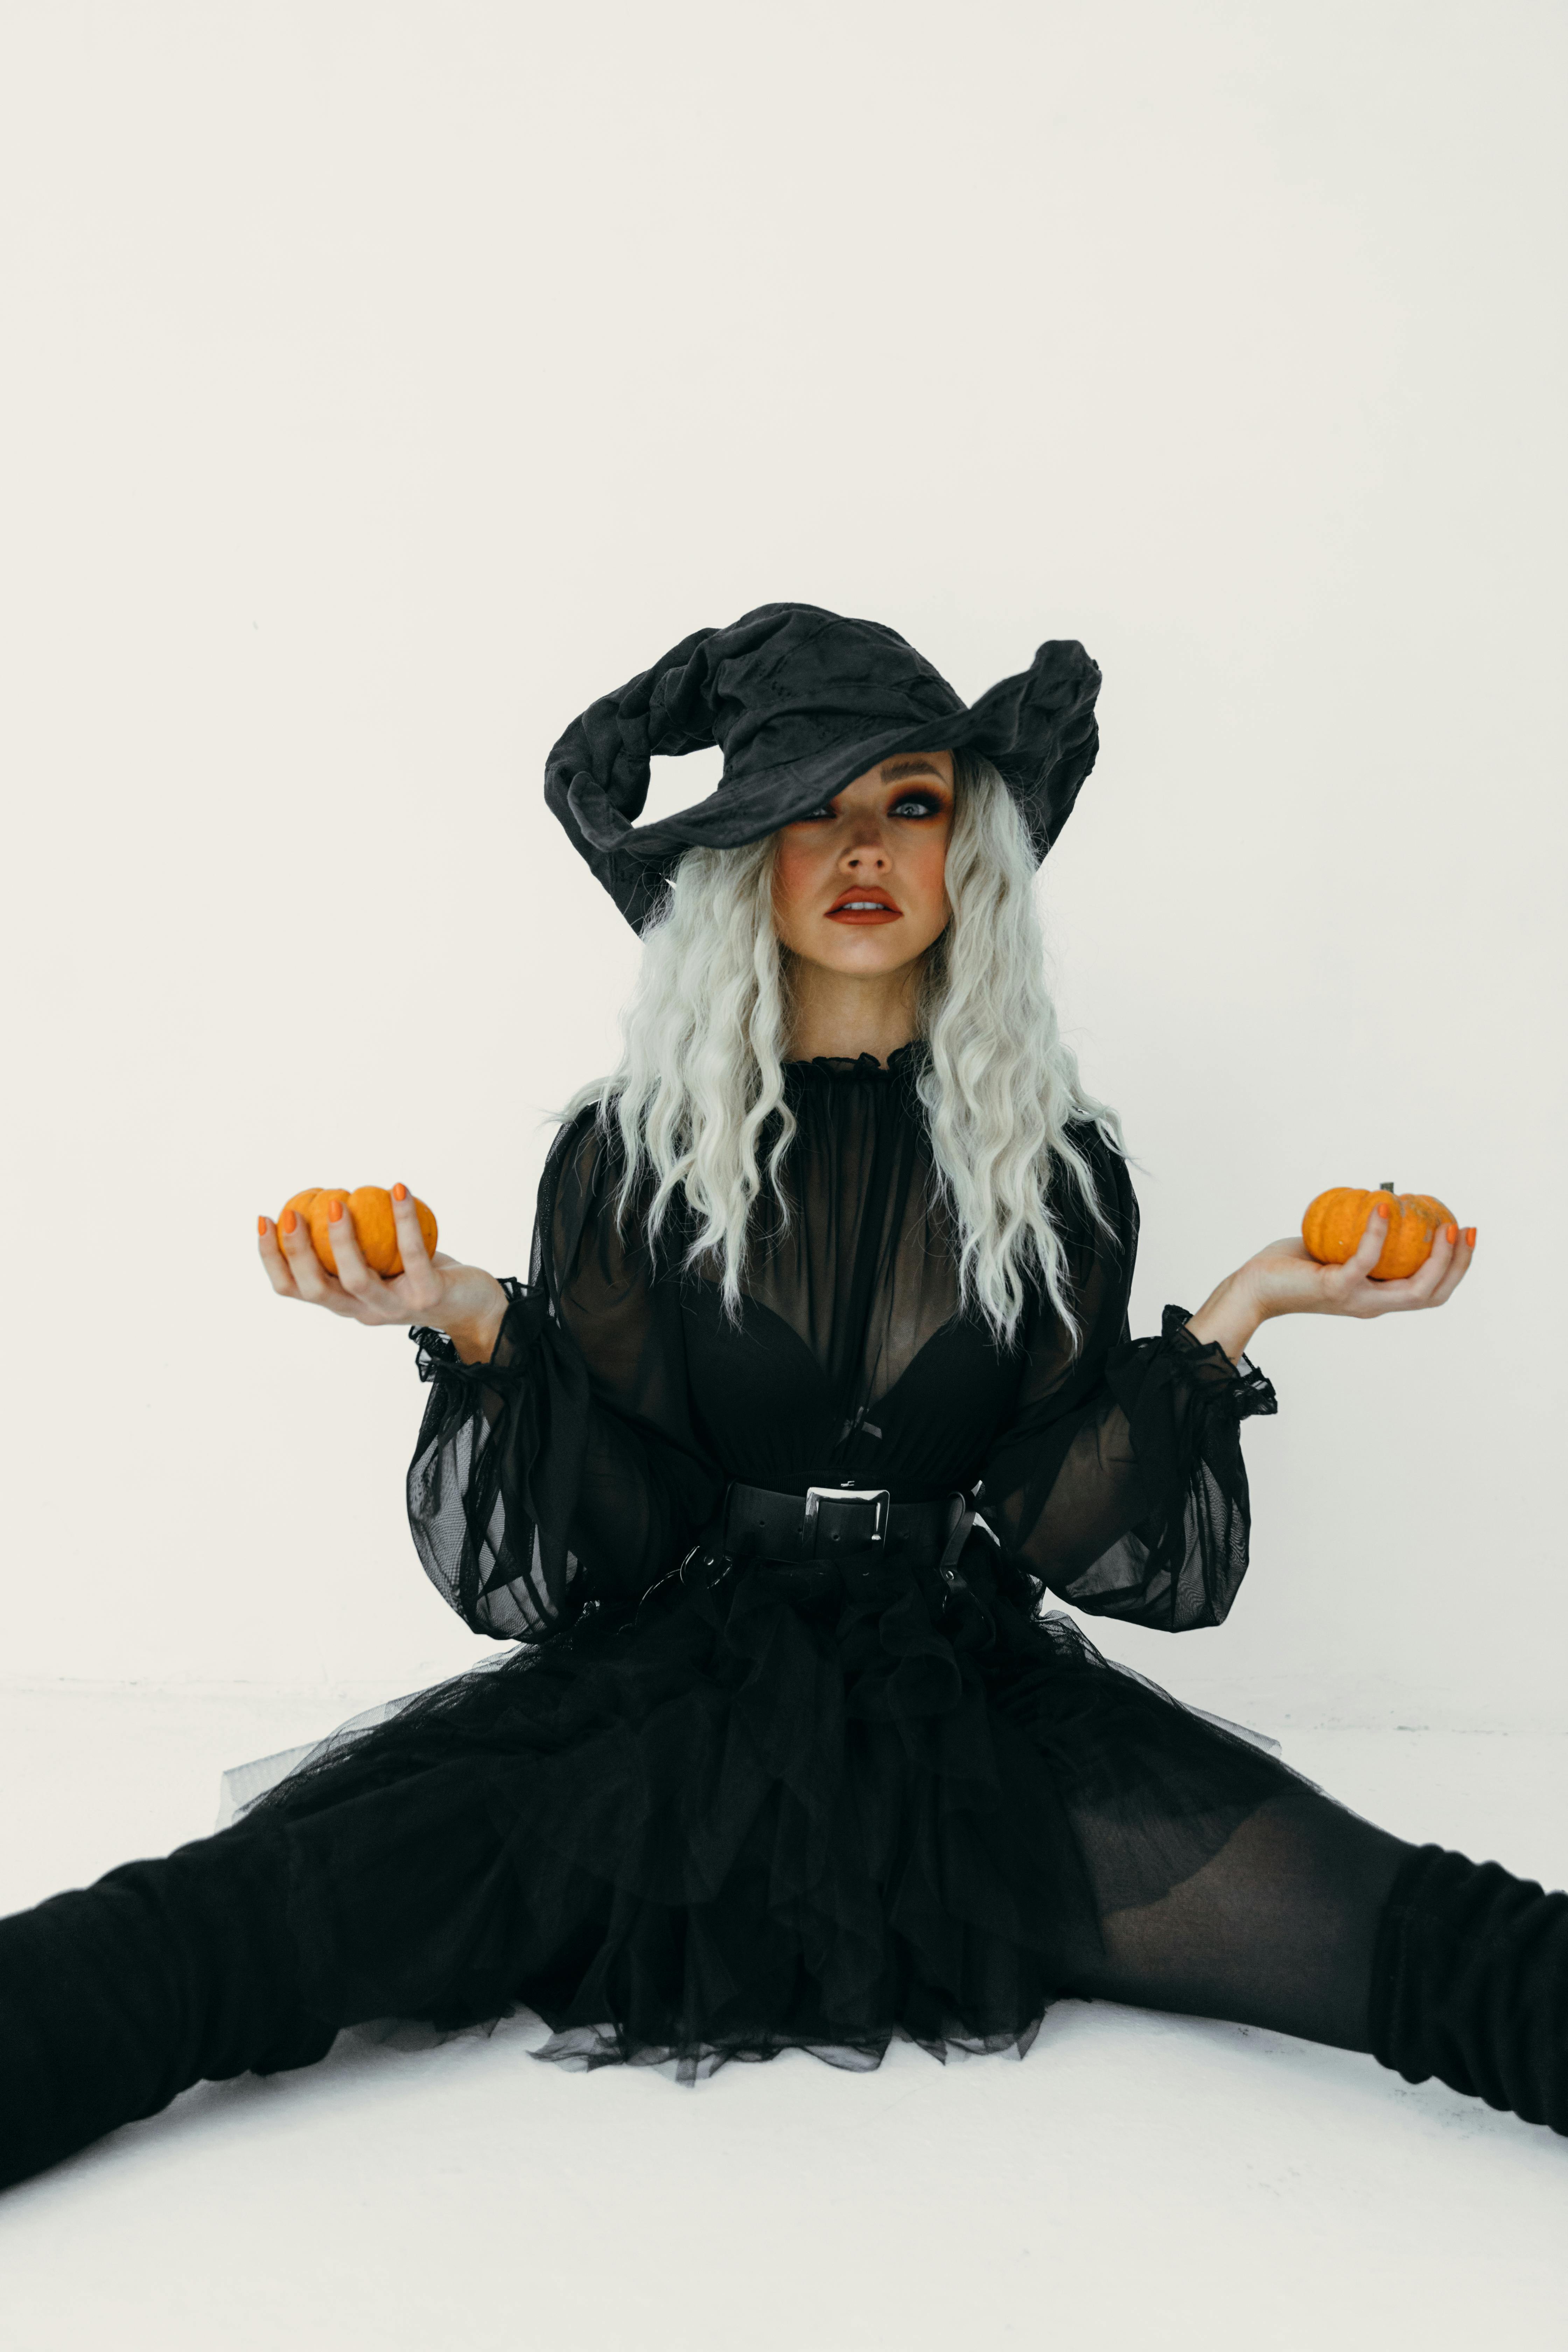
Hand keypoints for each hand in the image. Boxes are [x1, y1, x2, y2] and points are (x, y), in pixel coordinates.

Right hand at [258, 1186, 508, 1360]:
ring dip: (342, 1240)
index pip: (295, 1289)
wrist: (475, 1307)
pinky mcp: (429, 1296)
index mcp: (345, 1302)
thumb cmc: (420, 1275)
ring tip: (338, 1200)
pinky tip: (399, 1188)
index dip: (272, 1258)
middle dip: (296, 1251)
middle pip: (317, 1289)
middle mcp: (364, 1311)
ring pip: (357, 1279)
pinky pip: (413, 1254)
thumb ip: (353, 1245)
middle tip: (291, 1211)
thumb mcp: (380, 1263)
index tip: (264, 1220)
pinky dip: (403, 1220)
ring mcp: (397, 1307)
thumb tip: (324, 1198)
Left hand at [1187, 1207, 1476, 1360]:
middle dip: (1457, 1264)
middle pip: (1432, 1293)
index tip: (1465, 1232)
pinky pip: (1366, 1261)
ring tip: (1442, 1223)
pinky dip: (1378, 1233)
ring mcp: (1357, 1299)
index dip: (1455, 1267)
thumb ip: (1359, 1236)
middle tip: (1465, 1228)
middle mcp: (1373, 1304)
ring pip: (1413, 1289)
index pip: (1430, 1290)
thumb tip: (1382, 1202)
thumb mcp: (1336, 1249)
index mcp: (1378, 1297)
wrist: (1254, 1287)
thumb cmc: (1292, 1265)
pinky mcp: (1336, 1288)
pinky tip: (1382, 1206)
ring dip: (1435, 1258)